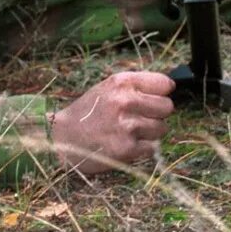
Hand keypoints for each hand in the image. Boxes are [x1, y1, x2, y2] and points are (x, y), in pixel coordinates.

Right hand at [51, 71, 174, 174]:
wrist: (60, 139)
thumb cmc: (88, 112)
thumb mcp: (109, 88)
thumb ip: (138, 85)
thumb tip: (170, 88)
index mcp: (122, 82)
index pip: (165, 84)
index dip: (162, 93)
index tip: (154, 98)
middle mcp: (125, 101)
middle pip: (167, 107)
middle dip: (157, 114)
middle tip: (141, 118)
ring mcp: (126, 126)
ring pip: (162, 128)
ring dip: (150, 132)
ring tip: (130, 131)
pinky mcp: (126, 149)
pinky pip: (152, 148)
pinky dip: (142, 149)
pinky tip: (126, 144)